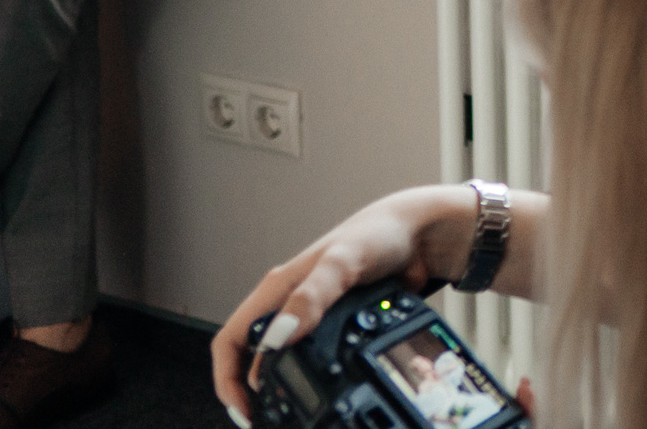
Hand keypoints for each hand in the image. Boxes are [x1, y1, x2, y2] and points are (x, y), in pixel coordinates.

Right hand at [211, 186, 476, 425]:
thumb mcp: (341, 263)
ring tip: (291, 411)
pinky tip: (326, 390)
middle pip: (252, 357)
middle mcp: (289, 305)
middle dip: (252, 390)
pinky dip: (314, 378)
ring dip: (282, 387)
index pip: (231, 339)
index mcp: (277, 290)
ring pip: (282, 361)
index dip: (227, 377)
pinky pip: (315, 359)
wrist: (418, 236)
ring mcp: (313, 318)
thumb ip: (312, 296)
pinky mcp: (337, 327)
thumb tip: (281, 335)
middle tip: (264, 418)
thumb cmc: (377, 235)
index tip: (242, 407)